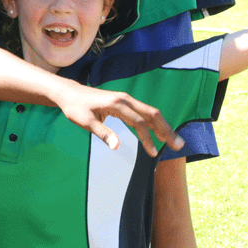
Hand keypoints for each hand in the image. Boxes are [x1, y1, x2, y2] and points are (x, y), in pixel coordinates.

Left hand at [51, 83, 182, 155]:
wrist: (69, 93)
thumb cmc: (75, 108)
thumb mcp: (85, 122)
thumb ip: (102, 133)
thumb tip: (117, 146)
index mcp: (118, 103)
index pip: (139, 122)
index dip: (148, 139)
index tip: (153, 154)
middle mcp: (125, 99)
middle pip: (152, 114)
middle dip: (166, 130)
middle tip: (178, 146)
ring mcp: (126, 100)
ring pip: (151, 112)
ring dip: (164, 126)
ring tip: (174, 141)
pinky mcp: (124, 103)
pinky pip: (144, 112)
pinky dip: (155, 122)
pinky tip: (160, 133)